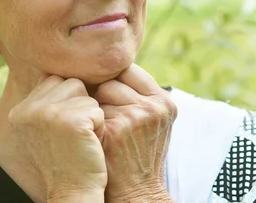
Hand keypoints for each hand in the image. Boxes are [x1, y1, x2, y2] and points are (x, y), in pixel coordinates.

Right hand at [8, 75, 106, 200]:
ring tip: (82, 138)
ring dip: (91, 114)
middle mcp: (29, 109)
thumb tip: (62, 69)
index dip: (69, 102)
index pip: (55, 81)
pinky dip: (99, 126)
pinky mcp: (71, 121)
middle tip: (75, 135)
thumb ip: (47, 100)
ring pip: (85, 93)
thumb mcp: (45, 128)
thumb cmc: (67, 157)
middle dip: (81, 106)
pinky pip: (97, 109)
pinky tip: (89, 144)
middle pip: (71, 83)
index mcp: (19, 110)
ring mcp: (48, 114)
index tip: (66, 129)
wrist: (73, 192)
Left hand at [93, 64, 176, 201]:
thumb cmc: (139, 153)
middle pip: (113, 80)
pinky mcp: (116, 128)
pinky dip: (90, 122)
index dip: (115, 82)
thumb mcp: (153, 120)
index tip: (109, 98)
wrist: (137, 191)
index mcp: (165, 100)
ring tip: (105, 128)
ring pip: (100, 93)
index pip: (129, 70)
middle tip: (108, 117)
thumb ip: (140, 94)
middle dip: (104, 95)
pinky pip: (91, 110)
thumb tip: (108, 65)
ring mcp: (135, 116)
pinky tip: (98, 138)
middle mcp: (154, 106)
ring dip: (96, 108)